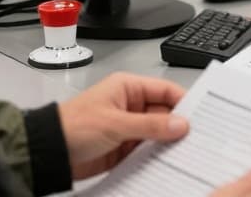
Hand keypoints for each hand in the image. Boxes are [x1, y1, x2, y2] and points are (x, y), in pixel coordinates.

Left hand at [57, 72, 188, 179]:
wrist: (48, 153)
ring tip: (187, 151)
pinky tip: (168, 162)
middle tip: (199, 137)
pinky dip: (156, 156)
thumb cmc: (73, 127)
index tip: (202, 115)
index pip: (165, 90)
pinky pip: (146, 150)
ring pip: (157, 134)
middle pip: (164, 113)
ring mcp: (128, 127)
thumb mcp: (115, 124)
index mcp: (128, 88)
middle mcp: (130, 105)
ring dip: (168, 143)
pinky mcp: (123, 147)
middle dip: (179, 125)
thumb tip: (181, 124)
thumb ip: (150, 126)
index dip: (184, 101)